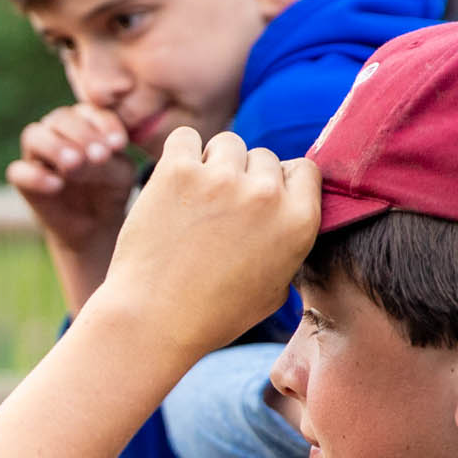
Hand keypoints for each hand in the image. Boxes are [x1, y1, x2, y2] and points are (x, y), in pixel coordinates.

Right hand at [8, 104, 137, 254]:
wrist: (94, 225)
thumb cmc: (109, 189)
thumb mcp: (118, 174)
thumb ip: (104, 160)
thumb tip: (84, 157)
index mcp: (83, 122)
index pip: (88, 111)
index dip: (104, 124)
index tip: (119, 144)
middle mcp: (56, 131)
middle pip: (59, 118)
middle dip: (81, 134)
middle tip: (100, 155)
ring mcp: (36, 155)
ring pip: (33, 135)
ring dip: (54, 146)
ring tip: (74, 163)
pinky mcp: (23, 181)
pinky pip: (18, 172)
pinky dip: (35, 176)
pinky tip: (57, 185)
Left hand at [93, 128, 318, 355]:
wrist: (154, 320)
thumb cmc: (212, 315)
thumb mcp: (275, 290)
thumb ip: (288, 245)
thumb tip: (287, 215)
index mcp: (299, 221)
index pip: (304, 169)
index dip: (280, 182)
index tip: (258, 200)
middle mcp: (266, 194)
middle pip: (263, 156)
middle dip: (243, 178)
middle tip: (217, 212)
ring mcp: (222, 178)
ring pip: (227, 143)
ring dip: (212, 163)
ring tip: (193, 202)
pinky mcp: (178, 171)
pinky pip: (185, 137)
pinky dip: (179, 152)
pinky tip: (172, 182)